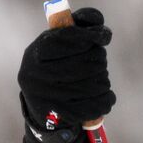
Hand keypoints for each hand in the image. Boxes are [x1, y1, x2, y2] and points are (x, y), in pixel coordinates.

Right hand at [17, 7, 115, 142]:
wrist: (45, 112)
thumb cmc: (57, 69)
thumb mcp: (60, 44)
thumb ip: (79, 26)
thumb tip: (98, 25)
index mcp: (36, 51)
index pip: (70, 36)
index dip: (92, 35)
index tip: (104, 37)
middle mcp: (36, 72)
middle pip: (90, 59)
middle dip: (99, 60)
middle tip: (96, 64)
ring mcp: (47, 96)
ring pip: (97, 82)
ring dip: (103, 81)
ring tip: (97, 81)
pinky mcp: (61, 116)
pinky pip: (98, 104)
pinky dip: (106, 99)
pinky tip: (102, 97)